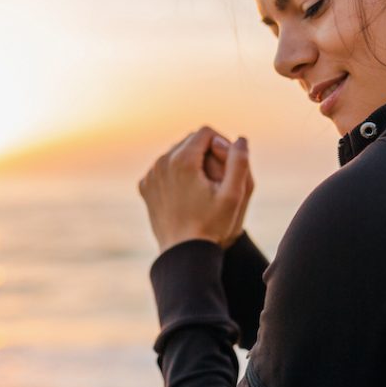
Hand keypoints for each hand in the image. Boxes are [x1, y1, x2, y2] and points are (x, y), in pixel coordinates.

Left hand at [138, 126, 252, 252]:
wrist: (184, 253)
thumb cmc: (212, 226)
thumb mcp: (234, 195)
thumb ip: (239, 163)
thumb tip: (240, 139)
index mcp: (183, 160)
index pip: (206, 132)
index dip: (222, 142)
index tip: (230, 162)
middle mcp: (162, 162)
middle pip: (189, 140)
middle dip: (206, 150)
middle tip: (220, 174)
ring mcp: (151, 175)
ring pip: (175, 153)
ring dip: (191, 161)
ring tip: (205, 184)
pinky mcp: (145, 187)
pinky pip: (163, 169)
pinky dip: (175, 173)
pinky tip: (187, 192)